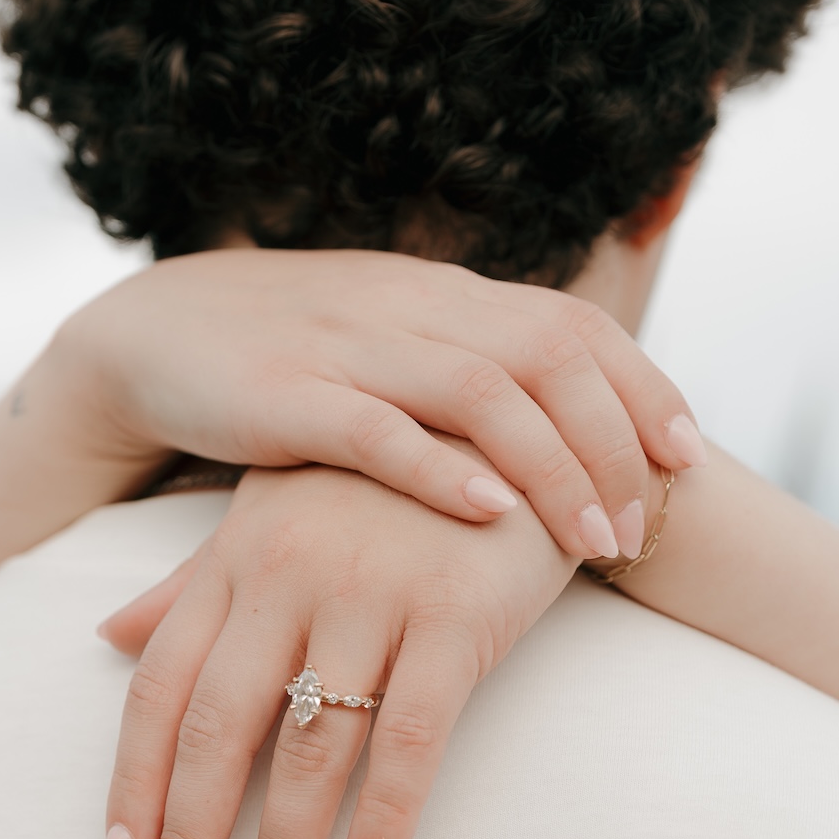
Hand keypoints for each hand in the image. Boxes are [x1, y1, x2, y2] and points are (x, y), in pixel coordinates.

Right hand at [53, 247, 705, 560]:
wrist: (152, 334)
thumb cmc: (290, 360)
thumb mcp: (392, 349)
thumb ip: (471, 372)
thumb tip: (571, 434)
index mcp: (444, 296)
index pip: (572, 326)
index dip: (641, 388)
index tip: (686, 460)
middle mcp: (410, 308)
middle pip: (548, 356)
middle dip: (613, 444)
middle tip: (642, 528)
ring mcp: (348, 347)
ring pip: (481, 391)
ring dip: (552, 468)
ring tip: (594, 542)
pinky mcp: (283, 396)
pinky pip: (375, 430)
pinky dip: (439, 470)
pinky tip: (488, 513)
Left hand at [98, 461, 580, 838]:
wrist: (520, 421)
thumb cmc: (387, 482)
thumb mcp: (275, 516)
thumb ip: (193, 584)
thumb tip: (106, 638)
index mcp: (237, 559)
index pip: (161, 688)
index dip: (134, 782)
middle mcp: (287, 576)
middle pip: (217, 731)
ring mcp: (369, 593)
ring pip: (307, 749)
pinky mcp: (452, 613)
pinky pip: (412, 737)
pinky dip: (386, 816)